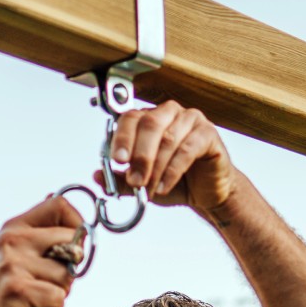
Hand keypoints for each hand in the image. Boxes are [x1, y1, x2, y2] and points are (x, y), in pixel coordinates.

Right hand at [0, 196, 83, 306]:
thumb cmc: (5, 294)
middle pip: (72, 241)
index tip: (76, 246)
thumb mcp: (15, 255)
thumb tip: (60, 203)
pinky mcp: (16, 289)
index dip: (78, 224)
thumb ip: (38, 234)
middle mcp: (12, 239)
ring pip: (67, 275)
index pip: (59, 205)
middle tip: (49, 284)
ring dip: (60, 293)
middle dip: (71, 268)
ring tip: (35, 300)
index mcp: (14, 227)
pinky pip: (58, 297)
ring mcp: (12, 263)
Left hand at [104, 101, 235, 212]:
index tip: (117, 160)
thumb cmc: (178, 182)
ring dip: (156, 168)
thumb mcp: (143, 183)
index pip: (130, 118)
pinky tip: (164, 186)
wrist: (208, 194)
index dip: (122, 138)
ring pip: (168, 139)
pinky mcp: (208, 133)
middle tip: (134, 180)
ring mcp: (191, 120)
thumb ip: (121, 180)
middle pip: (149, 124)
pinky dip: (173, 171)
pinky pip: (187, 149)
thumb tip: (97, 177)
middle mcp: (169, 113)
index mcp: (150, 118)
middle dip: (139, 156)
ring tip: (149, 189)